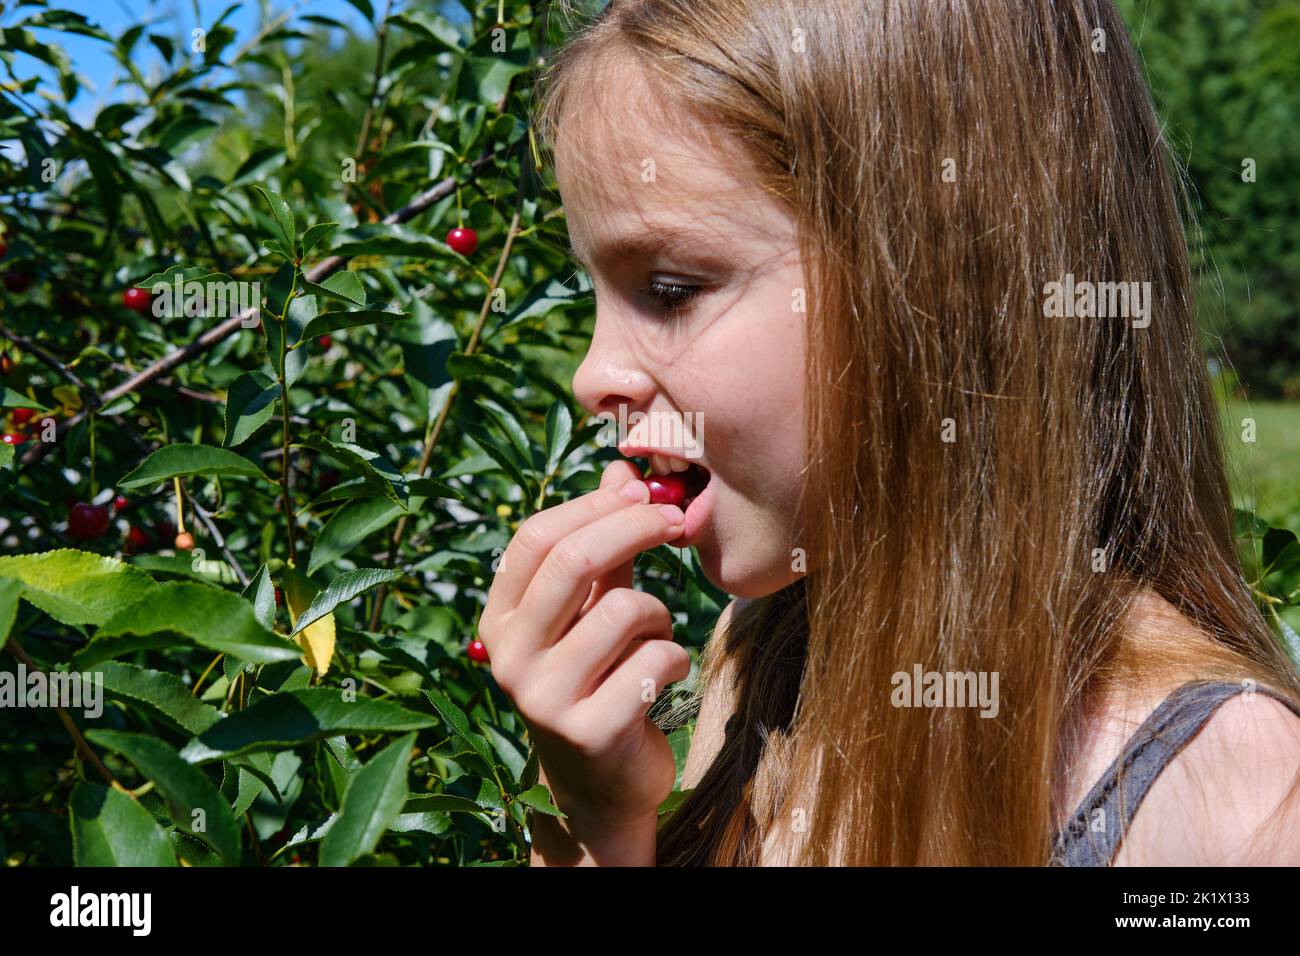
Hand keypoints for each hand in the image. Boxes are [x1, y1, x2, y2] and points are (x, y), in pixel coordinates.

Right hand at [479, 458, 690, 827]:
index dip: (593, 504)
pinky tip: (662, 676)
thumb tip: (620, 466)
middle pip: (574, 561)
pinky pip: (656, 658)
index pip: (536, 538)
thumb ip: (604, 546)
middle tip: (673, 522)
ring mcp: (544, 697)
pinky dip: (674, 657)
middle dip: (634, 527)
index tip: (640, 490)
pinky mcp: (590, 730)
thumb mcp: (591, 610)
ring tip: (655, 634)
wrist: (600, 784)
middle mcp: (510, 655)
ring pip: (626, 609)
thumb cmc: (598, 678)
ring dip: (659, 611)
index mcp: (500, 618)